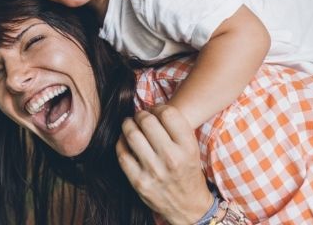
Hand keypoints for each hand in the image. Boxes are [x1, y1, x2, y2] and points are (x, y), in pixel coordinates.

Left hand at [116, 104, 213, 224]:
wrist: (187, 205)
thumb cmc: (187, 170)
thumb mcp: (191, 148)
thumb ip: (175, 128)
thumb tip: (150, 108)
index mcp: (187, 147)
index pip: (168, 113)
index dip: (158, 107)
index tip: (154, 111)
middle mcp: (171, 158)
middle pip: (147, 121)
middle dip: (141, 114)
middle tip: (140, 117)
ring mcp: (154, 171)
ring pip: (132, 134)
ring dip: (128, 125)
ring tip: (130, 124)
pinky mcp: (139, 182)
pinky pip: (122, 154)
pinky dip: (121, 143)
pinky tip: (125, 141)